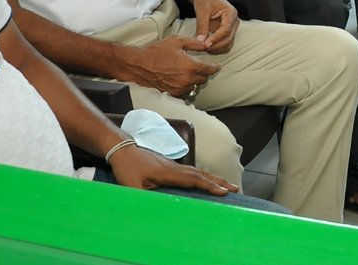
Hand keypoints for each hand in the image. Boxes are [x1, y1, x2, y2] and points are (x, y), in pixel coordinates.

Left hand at [108, 144, 237, 195]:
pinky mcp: (170, 166)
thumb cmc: (127, 167)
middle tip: (236, 189)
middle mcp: (175, 167)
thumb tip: (154, 210)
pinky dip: (204, 177)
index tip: (224, 192)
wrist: (121, 148)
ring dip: (214, 178)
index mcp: (169, 173)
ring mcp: (173, 165)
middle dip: (219, 182)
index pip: (194, 179)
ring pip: (198, 172)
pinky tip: (206, 181)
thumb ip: (143, 198)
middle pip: (201, 174)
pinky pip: (192, 172)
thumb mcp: (131, 186)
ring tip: (227, 185)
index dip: (210, 186)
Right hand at [122, 37, 219, 96]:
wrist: (140, 65)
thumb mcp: (177, 41)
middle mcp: (187, 79)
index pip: (209, 70)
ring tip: (190, 73)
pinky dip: (186, 86)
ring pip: (195, 86)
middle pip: (204, 79)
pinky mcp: (172, 93)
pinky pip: (185, 91)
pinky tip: (181, 79)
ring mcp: (180, 88)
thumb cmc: (158, 51)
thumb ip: (194, 43)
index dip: (215, 68)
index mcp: (191, 66)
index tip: (217, 66)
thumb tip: (205, 45)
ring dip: (195, 80)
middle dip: (204, 73)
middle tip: (201, 67)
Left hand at [190, 0, 238, 52]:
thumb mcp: (202, 10)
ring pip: (228, 44)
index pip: (226, 29)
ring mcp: (231, 28)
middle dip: (216, 46)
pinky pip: (224, 44)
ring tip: (203, 48)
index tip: (206, 44)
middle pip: (229, 39)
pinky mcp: (226, 33)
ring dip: (216, 49)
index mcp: (230, 13)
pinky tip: (206, 47)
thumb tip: (201, 40)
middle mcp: (234, 22)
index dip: (216, 38)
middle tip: (202, 47)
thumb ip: (202, 26)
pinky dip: (216, 48)